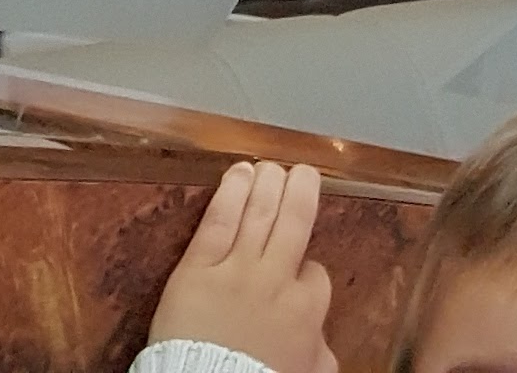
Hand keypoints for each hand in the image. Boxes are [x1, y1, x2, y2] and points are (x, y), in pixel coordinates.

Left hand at [150, 160, 335, 372]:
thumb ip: (318, 351)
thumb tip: (318, 339)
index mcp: (304, 310)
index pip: (316, 274)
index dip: (308, 269)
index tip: (301, 268)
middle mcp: (275, 280)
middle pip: (294, 222)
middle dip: (301, 191)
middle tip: (303, 172)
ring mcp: (236, 270)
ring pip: (258, 214)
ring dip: (267, 184)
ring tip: (270, 166)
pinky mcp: (197, 269)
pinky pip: (217, 223)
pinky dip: (230, 194)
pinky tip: (237, 173)